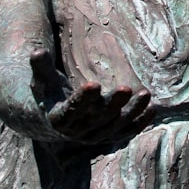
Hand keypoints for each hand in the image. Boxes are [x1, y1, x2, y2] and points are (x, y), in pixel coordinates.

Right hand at [29, 49, 153, 144]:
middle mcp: (77, 131)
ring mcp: (94, 135)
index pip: (71, 109)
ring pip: (115, 125)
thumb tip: (35, 52)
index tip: (93, 84)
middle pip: (98, 118)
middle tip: (126, 88)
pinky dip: (139, 122)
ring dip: (132, 111)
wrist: (50, 120)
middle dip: (113, 103)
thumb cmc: (48, 93)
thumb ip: (41, 68)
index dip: (82, 98)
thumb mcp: (42, 80)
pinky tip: (152, 108)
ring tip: (146, 94)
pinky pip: (125, 131)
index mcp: (58, 118)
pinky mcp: (107, 135)